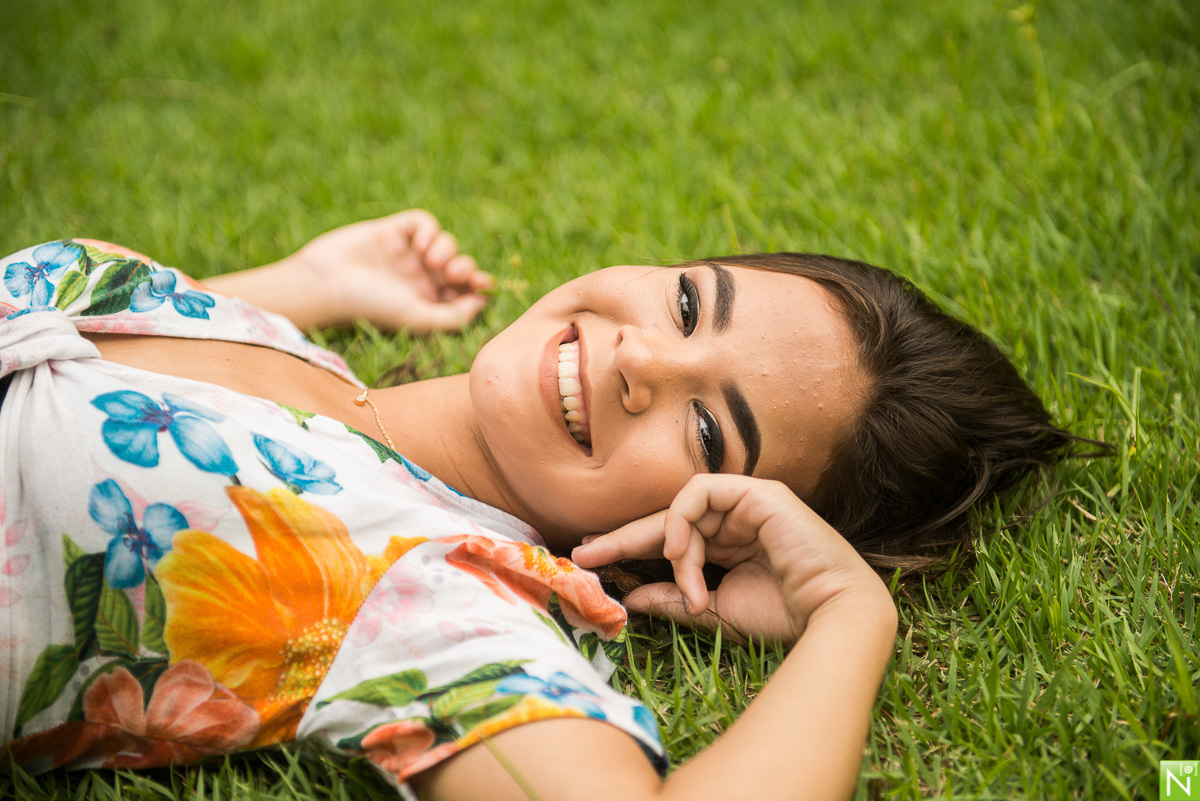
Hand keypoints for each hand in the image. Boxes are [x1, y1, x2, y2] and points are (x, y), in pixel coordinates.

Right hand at [289, 209, 492, 330]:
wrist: (327, 283)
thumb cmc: (370, 306)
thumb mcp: (417, 318)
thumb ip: (454, 317)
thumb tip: (483, 302)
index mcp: (426, 303)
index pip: (464, 292)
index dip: (477, 286)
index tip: (481, 284)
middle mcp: (418, 279)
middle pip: (459, 266)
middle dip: (464, 268)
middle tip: (453, 273)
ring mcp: (406, 254)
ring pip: (445, 243)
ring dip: (448, 249)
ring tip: (433, 261)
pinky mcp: (392, 231)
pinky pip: (423, 222)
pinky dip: (429, 229)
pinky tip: (421, 243)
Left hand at [571, 475, 889, 646]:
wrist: (831, 616)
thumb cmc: (783, 616)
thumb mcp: (714, 610)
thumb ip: (675, 599)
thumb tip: (631, 597)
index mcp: (728, 546)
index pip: (670, 540)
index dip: (630, 548)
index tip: (591, 562)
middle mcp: (735, 519)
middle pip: (667, 521)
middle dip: (623, 538)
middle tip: (584, 555)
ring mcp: (747, 502)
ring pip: (681, 510)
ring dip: (674, 550)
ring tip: (688, 587)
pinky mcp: (756, 491)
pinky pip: (700, 491)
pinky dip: (681, 520)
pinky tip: (679, 551)